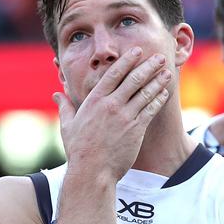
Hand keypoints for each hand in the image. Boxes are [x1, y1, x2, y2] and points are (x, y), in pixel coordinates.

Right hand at [54, 48, 171, 180]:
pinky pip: (150, 110)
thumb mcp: (68, 125)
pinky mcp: (136, 129)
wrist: (92, 171)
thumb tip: (56, 94)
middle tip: (159, 57)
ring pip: (145, 93)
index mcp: (94, 101)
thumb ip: (65, 107)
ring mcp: (125, 117)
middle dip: (148, 66)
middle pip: (133, 79)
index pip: (114, 74)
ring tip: (167, 72)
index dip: (127, 60)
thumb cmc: (78, 150)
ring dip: (158, 81)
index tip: (137, 51)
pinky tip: (165, 93)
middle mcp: (111, 105)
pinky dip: (158, 100)